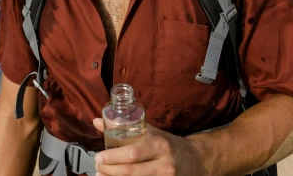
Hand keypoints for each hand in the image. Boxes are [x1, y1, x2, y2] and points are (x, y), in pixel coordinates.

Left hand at [92, 118, 207, 175]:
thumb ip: (126, 127)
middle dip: (110, 171)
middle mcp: (164, 164)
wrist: (195, 160)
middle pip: (132, 171)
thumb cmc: (169, 145)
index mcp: (160, 146)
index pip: (134, 153)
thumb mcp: (151, 132)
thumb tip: (98, 121)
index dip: (114, 157)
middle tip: (97, 168)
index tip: (99, 157)